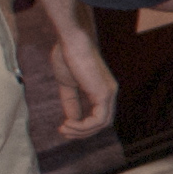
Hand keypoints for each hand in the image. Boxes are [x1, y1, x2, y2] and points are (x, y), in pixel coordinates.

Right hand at [49, 17, 116, 137]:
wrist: (70, 41)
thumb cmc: (67, 56)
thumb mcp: (67, 84)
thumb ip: (71, 102)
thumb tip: (72, 120)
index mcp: (102, 90)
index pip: (99, 116)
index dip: (83, 126)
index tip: (63, 128)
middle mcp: (110, 93)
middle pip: (103, 123)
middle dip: (82, 132)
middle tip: (62, 132)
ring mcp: (109, 93)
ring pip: (102, 124)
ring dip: (81, 131)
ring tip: (63, 128)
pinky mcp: (104, 93)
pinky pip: (99, 119)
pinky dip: (83, 126)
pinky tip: (68, 123)